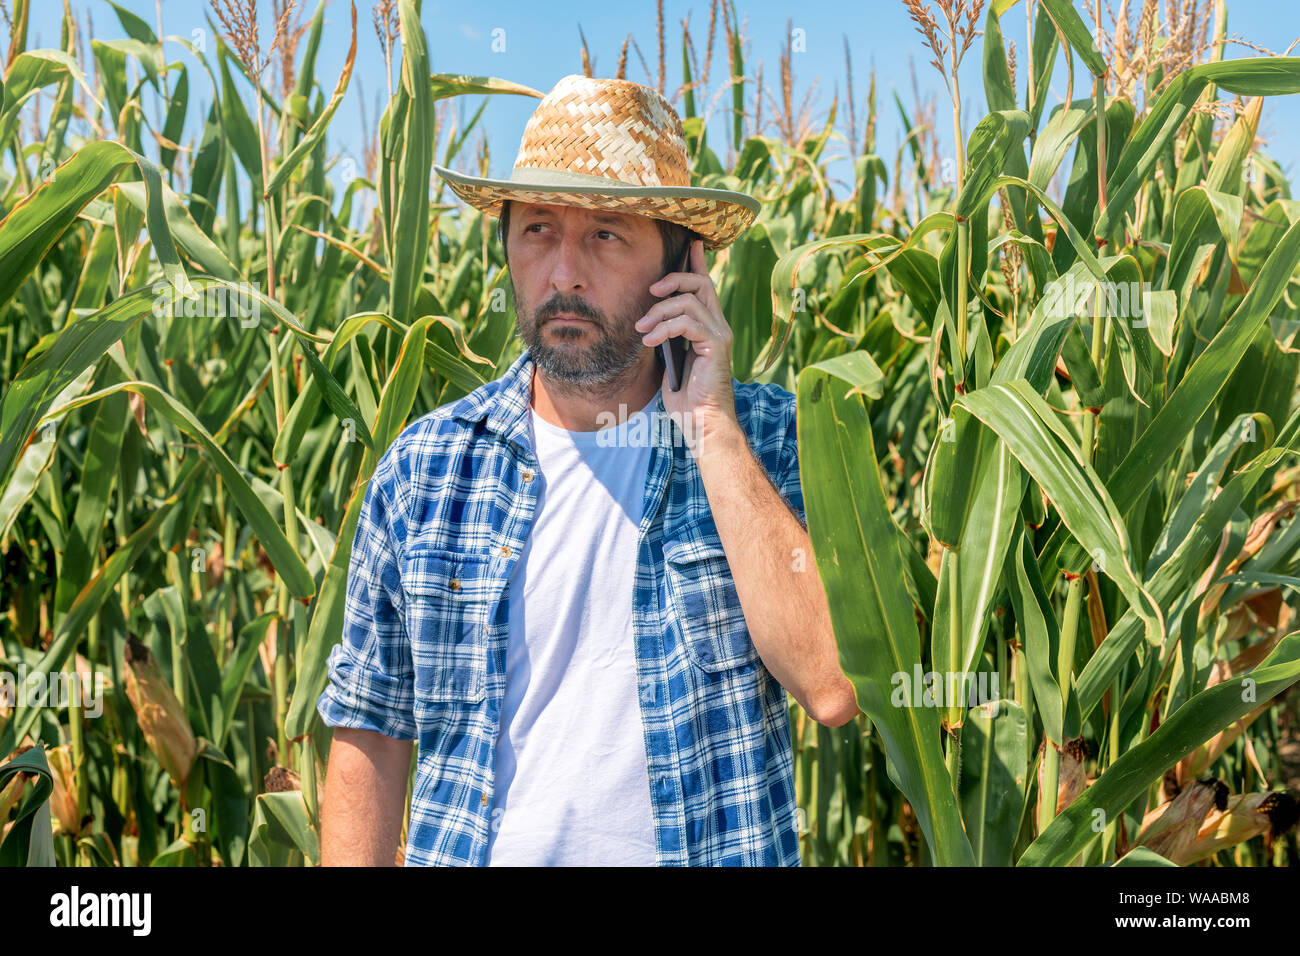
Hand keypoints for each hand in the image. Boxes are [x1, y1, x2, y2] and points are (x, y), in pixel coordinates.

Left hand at [634, 239, 737, 453]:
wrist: (701, 423)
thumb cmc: (686, 400)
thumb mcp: (670, 362)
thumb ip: (667, 339)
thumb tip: (649, 322)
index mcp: (708, 327)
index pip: (705, 286)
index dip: (697, 264)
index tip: (690, 245)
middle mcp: (719, 326)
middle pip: (701, 283)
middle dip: (673, 279)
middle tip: (650, 292)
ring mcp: (720, 334)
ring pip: (689, 301)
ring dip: (659, 312)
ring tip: (642, 330)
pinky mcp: (716, 345)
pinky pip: (687, 322)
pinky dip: (664, 328)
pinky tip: (650, 342)